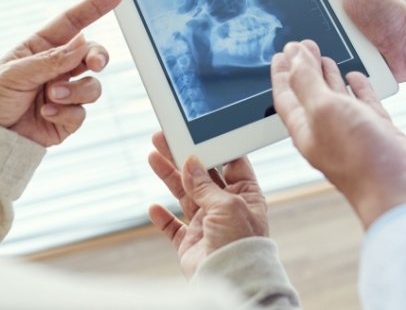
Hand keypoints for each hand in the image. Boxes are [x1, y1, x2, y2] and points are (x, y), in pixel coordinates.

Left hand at [0, 0, 123, 145]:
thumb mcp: (15, 74)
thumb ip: (52, 59)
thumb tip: (83, 43)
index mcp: (41, 48)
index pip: (72, 22)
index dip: (95, 7)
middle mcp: (57, 68)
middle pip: (93, 54)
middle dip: (98, 56)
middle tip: (96, 64)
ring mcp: (65, 92)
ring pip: (92, 86)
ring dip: (75, 92)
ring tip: (51, 97)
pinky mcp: (68, 117)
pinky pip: (82, 112)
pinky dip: (64, 114)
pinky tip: (45, 114)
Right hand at [148, 132, 267, 276]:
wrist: (231, 281)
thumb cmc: (241, 242)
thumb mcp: (228, 205)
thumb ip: (206, 184)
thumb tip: (191, 163)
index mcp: (244, 194)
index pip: (229, 163)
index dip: (213, 148)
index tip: (197, 133)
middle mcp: (226, 206)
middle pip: (201, 174)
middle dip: (182, 156)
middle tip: (165, 138)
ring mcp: (207, 223)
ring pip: (184, 194)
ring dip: (168, 176)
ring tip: (153, 156)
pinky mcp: (191, 242)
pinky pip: (173, 226)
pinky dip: (162, 217)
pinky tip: (153, 207)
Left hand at [271, 40, 405, 228]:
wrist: (402, 190)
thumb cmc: (359, 156)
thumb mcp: (323, 109)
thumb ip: (306, 80)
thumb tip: (293, 54)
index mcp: (305, 128)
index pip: (286, 94)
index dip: (282, 73)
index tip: (281, 53)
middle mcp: (325, 130)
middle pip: (309, 93)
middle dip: (304, 68)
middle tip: (303, 47)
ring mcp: (351, 131)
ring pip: (334, 97)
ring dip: (327, 76)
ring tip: (324, 57)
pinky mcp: (375, 131)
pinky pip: (362, 104)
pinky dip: (357, 88)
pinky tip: (355, 77)